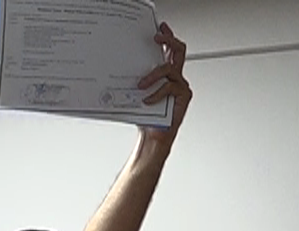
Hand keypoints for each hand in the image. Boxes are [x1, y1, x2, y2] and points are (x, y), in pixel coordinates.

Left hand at [138, 23, 191, 141]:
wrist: (153, 135)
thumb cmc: (145, 116)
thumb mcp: (136, 94)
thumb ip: (134, 81)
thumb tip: (114, 69)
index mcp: (165, 74)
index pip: (169, 50)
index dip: (167, 36)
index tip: (160, 26)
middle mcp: (175, 76)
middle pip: (178, 50)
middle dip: (168, 40)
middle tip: (157, 37)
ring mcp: (180, 85)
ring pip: (168, 69)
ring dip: (152, 75)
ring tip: (140, 85)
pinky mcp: (184, 95)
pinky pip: (169, 87)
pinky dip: (156, 94)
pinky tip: (147, 100)